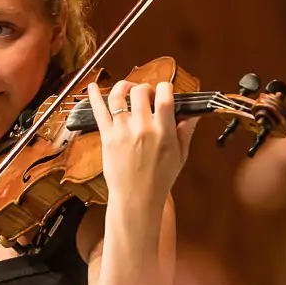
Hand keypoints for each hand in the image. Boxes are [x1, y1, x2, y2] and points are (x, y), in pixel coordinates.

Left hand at [87, 80, 198, 207]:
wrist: (137, 198)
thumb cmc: (160, 180)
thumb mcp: (181, 156)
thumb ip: (186, 132)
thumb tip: (193, 114)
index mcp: (163, 131)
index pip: (164, 97)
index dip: (164, 87)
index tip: (164, 90)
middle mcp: (142, 127)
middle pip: (140, 92)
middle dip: (145, 89)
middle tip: (146, 96)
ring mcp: (122, 130)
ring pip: (118, 97)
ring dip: (123, 87)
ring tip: (127, 88)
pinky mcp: (107, 137)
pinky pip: (99, 112)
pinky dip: (94, 97)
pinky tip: (92, 87)